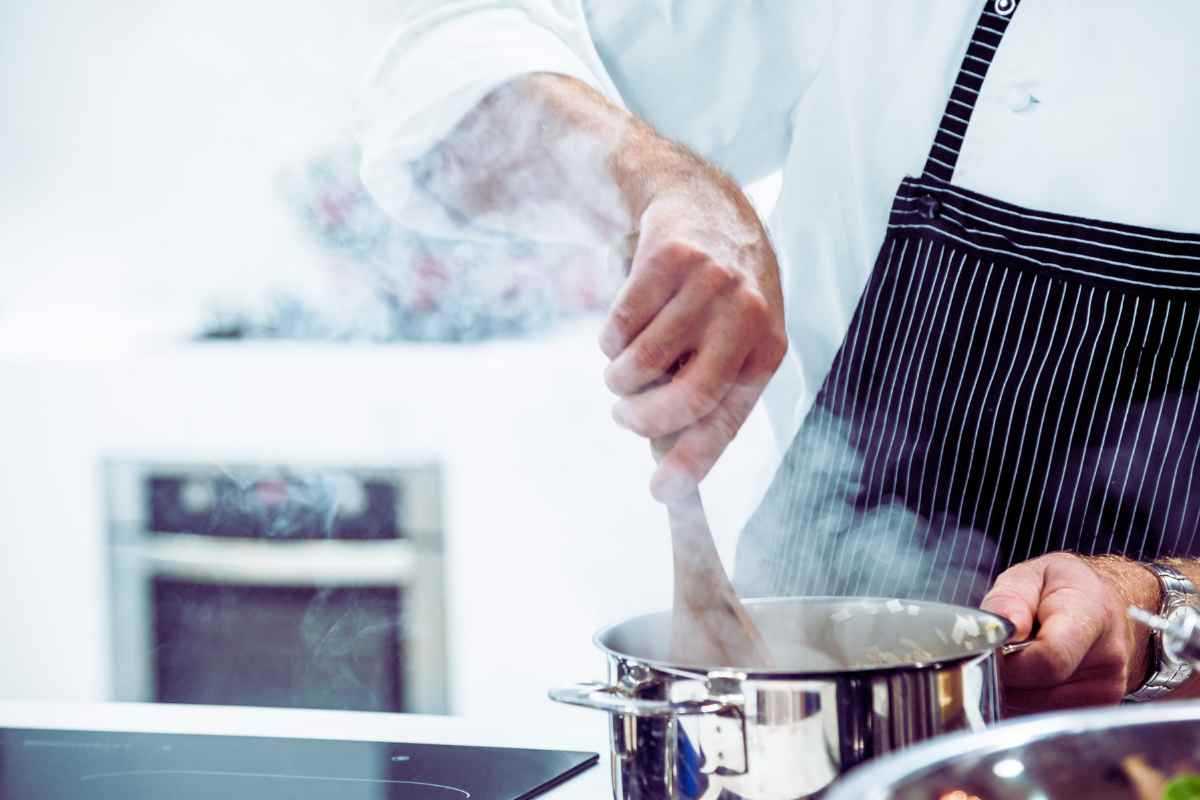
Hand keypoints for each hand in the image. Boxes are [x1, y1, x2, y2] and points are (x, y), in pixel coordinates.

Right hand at [599, 180, 786, 502]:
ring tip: (624, 369)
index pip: (727, 420)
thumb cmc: (717, 298)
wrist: (704, 208)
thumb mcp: (732, 345)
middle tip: (624, 417)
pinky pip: (619, 325)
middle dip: (643, 420)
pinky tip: (624, 327)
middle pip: (688, 397)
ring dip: (620, 378)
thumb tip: (670, 471)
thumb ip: (706, 401)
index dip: (693, 462)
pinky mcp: (669, 257)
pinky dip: (610, 340)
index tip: (661, 492)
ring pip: (642, 362)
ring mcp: (709, 283)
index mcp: (767, 349)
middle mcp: (747, 315)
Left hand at [980, 553, 1158, 714]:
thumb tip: (1002, 628)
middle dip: (1004, 672)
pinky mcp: (1097, 710)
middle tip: (998, 648)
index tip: (991, 644)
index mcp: (1092, 616)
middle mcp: (1107, 660)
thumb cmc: (1064, 588)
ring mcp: (1106, 691)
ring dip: (1012, 688)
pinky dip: (1024, 699)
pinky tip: (1029, 674)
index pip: (1050, 657)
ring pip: (1035, 707)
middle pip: (1037, 688)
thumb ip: (1011, 597)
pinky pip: (1042, 716)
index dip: (1009, 658)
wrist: (1106, 605)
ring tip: (1018, 657)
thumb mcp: (1032, 574)